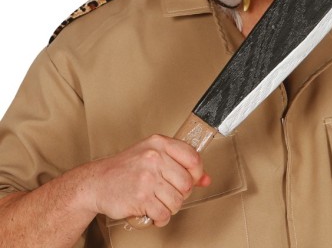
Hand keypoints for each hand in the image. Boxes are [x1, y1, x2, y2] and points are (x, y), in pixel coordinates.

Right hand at [80, 135, 209, 226]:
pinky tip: (153, 210)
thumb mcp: (153, 155)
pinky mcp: (140, 197)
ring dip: (170, 207)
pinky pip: (164, 214)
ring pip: (177, 201)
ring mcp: (147, 178)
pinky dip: (160, 218)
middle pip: (187, 183)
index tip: (193, 179)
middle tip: (169, 192)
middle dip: (181, 193)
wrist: (96, 182)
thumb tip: (206, 179)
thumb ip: (181, 164)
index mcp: (159, 143)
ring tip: (159, 201)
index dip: (197, 173)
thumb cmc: (126, 168)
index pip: (193, 158)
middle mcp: (154, 158)